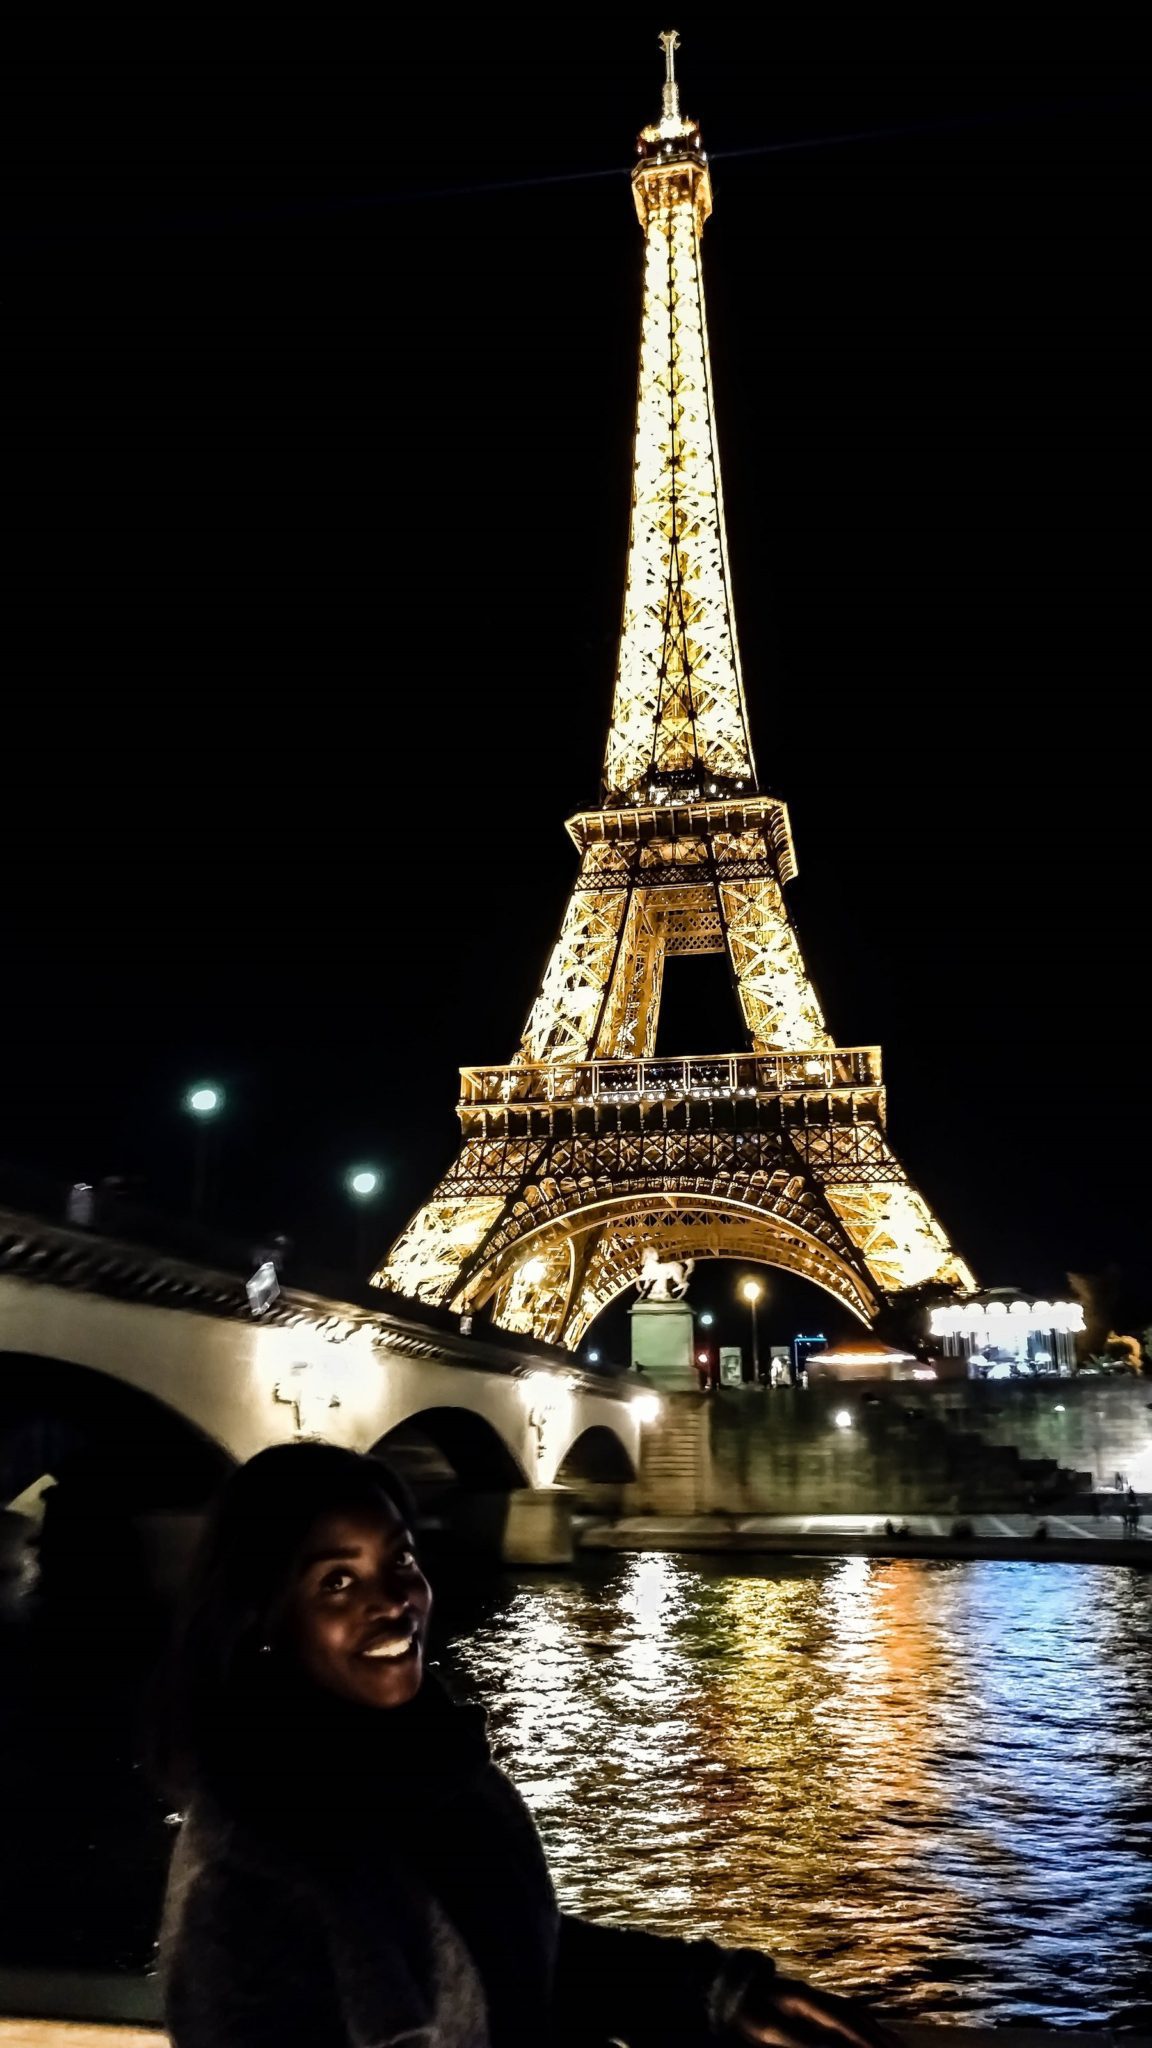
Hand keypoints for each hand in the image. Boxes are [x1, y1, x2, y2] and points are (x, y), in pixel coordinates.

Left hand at [733, 1971, 903, 2047]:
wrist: (727, 1988)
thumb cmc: (746, 2012)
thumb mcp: (770, 2031)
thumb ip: (803, 2042)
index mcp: (805, 1999)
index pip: (843, 2022)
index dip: (864, 2038)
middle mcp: (815, 1995)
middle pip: (855, 2016)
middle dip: (879, 2035)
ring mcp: (814, 1996)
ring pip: (854, 2013)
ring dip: (877, 2029)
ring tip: (898, 2044)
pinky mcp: (812, 2001)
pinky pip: (846, 2012)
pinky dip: (865, 2023)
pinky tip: (874, 2032)